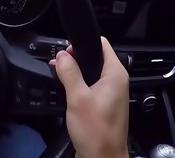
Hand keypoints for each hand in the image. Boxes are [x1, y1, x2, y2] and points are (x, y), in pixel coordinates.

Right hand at [50, 37, 128, 157]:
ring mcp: (110, 93)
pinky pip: (90, 86)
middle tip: (58, 65)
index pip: (102, 45)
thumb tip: (61, 55)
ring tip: (59, 76)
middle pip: (94, 57)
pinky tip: (66, 90)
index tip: (66, 50)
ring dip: (74, 72)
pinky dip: (78, 85)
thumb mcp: (77, 97)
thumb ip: (69, 72)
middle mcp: (116, 81)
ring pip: (90, 72)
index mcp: (115, 74)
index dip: (82, 43)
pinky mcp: (103, 104)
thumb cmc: (95, 130)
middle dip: (75, 58)